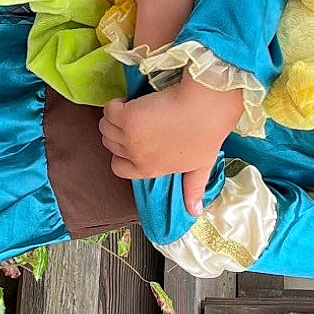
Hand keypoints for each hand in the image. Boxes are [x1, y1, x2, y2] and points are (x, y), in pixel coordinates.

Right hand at [100, 75, 245, 214]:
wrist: (206, 107)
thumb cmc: (207, 133)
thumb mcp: (201, 167)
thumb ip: (192, 190)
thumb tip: (194, 211)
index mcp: (150, 169)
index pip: (119, 168)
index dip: (122, 154)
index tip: (131, 141)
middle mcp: (136, 155)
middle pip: (110, 144)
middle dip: (118, 132)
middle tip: (134, 122)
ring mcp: (130, 136)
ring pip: (105, 127)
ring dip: (114, 118)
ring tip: (130, 110)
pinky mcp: (128, 115)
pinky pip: (109, 111)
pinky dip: (115, 105)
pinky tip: (128, 101)